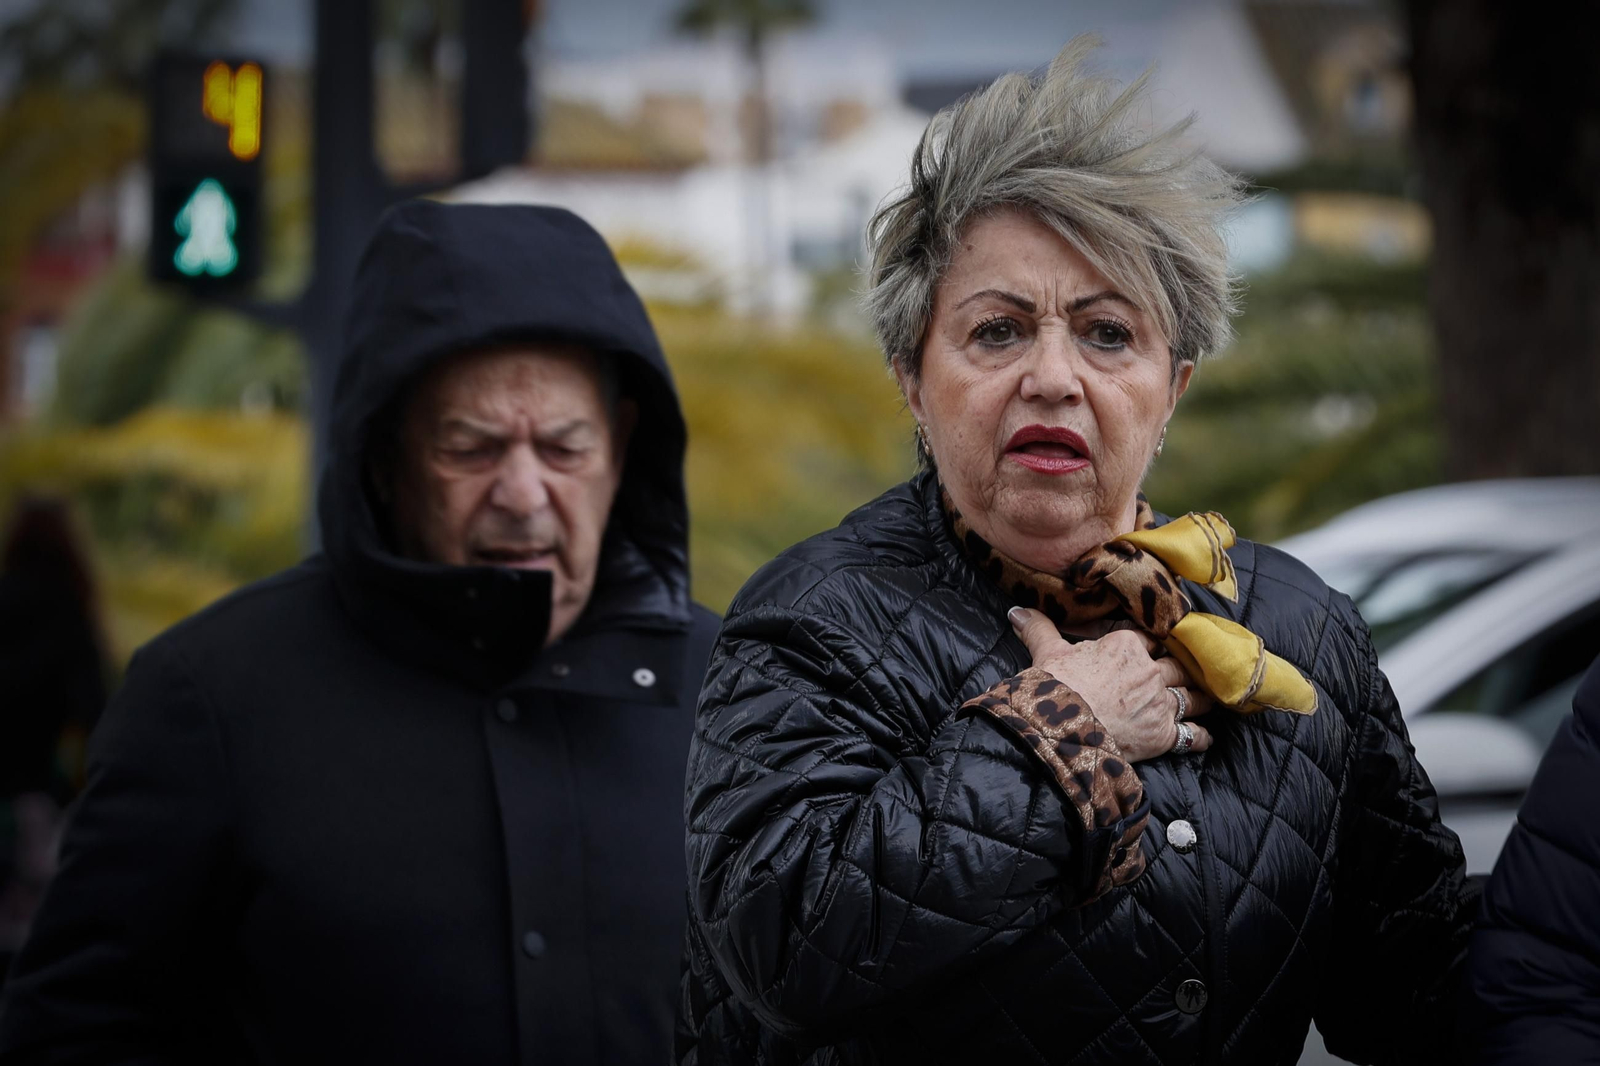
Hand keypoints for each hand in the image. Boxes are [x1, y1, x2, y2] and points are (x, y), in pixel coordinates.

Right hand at [1008, 606, 1213, 762]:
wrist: (1059, 729)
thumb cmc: (1053, 688)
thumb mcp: (1046, 653)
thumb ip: (1038, 629)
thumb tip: (1016, 611)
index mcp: (1124, 646)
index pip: (1147, 638)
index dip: (1152, 643)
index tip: (1157, 645)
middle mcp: (1148, 671)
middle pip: (1176, 665)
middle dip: (1183, 668)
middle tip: (1190, 669)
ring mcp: (1159, 703)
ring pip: (1193, 696)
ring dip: (1201, 697)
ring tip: (1208, 698)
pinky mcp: (1164, 735)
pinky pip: (1192, 735)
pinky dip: (1200, 737)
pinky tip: (1204, 737)